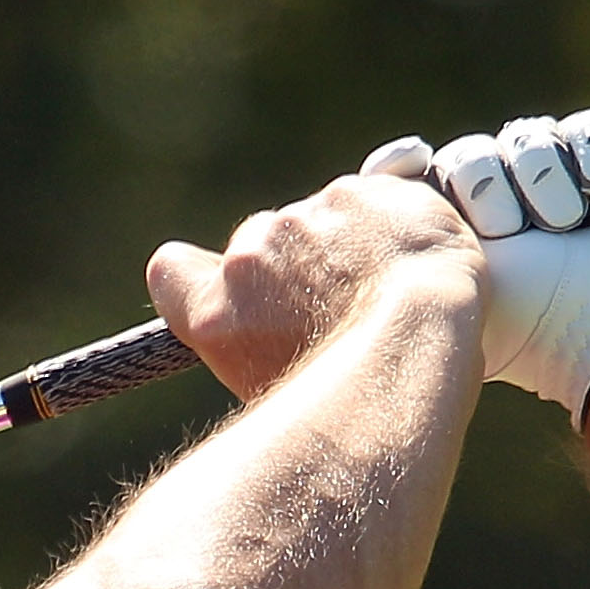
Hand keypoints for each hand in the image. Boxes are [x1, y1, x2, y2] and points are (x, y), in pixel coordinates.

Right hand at [145, 171, 481, 403]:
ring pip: (315, 221)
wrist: (418, 345)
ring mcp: (301, 218)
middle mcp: (247, 258)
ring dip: (342, 244)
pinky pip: (366, 199)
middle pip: (255, 247)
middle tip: (337, 306)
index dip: (196, 277)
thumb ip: (256, 350)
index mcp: (214, 313)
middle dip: (291, 268)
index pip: (171, 270)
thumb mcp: (278, 396)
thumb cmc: (355, 394)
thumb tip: (273, 343)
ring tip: (387, 289)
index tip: (230, 292)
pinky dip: (386, 221)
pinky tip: (410, 259)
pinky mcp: (355, 191)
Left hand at [362, 110, 589, 424]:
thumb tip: (327, 234)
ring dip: (541, 171)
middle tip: (506, 227)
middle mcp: (500, 209)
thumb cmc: (528, 333)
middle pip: (469, 155)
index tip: (409, 160)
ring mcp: (556, 187)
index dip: (408, 165)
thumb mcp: (438, 305)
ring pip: (525, 138)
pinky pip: (587, 129)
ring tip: (564, 220)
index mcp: (451, 240)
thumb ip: (387, 273)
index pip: (417, 179)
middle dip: (485, 182)